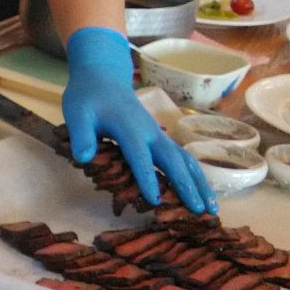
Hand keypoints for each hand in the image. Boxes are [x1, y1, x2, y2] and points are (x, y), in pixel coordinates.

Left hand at [61, 28, 215, 213]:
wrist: (104, 77)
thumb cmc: (88, 98)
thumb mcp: (76, 114)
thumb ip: (81, 135)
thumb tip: (84, 157)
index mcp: (128, 129)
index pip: (139, 156)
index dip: (146, 177)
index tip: (155, 200)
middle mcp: (150, 133)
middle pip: (173, 160)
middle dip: (187, 186)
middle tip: (200, 211)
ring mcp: (159, 135)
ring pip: (185, 160)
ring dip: (200, 183)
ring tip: (212, 208)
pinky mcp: (161, 138)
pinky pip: (182, 158)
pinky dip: (195, 176)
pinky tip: (203, 192)